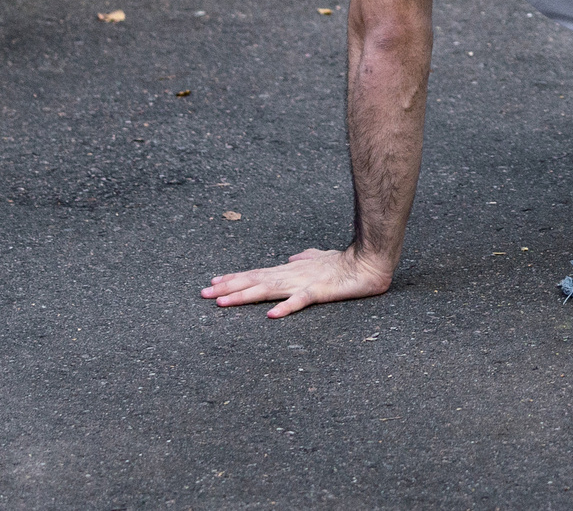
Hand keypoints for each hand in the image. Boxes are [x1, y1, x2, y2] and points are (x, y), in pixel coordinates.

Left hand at [202, 245, 392, 317]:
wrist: (369, 261)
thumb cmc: (346, 262)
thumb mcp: (321, 259)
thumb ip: (306, 258)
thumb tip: (293, 257)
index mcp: (291, 270)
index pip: (258, 274)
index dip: (235, 278)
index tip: (213, 283)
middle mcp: (292, 275)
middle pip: (255, 282)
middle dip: (229, 288)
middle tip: (203, 294)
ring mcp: (304, 283)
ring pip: (268, 290)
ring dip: (244, 296)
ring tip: (222, 302)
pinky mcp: (320, 292)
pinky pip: (301, 301)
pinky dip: (286, 307)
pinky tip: (271, 315)